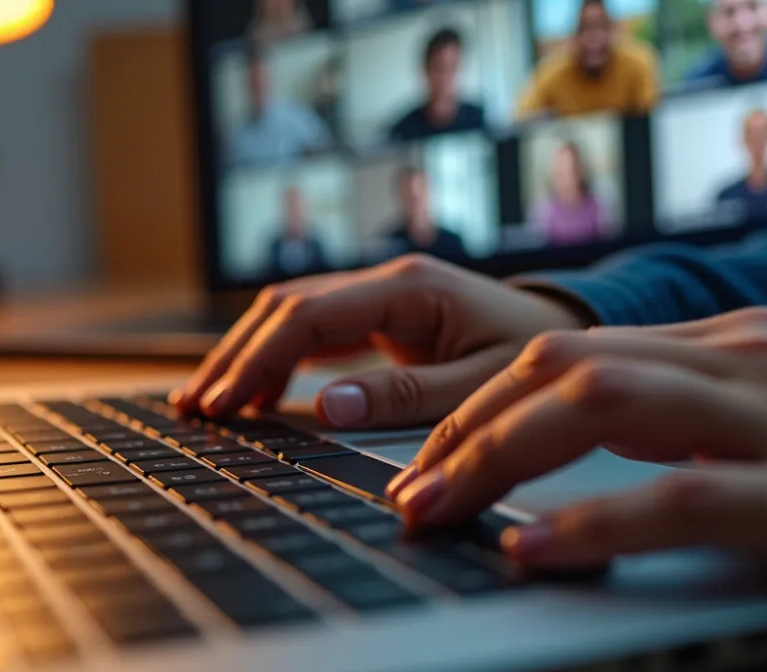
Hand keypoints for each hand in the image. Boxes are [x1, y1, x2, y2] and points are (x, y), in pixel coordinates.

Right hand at [171, 254, 588, 428]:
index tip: (225, 405)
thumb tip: (326, 406)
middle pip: (286, 308)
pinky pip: (313, 331)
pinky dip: (275, 360)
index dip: (258, 360)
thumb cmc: (536, 359)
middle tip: (195, 408)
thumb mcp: (479, 385)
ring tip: (205, 403)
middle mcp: (387, 283)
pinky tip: (252, 396)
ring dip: (246, 355)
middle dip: (235, 356)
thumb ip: (406, 396)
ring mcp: (381, 297)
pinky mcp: (382, 318)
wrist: (571, 338)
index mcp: (409, 289)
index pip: (309, 316)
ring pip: (291, 315)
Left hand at [388, 307, 766, 591]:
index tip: (429, 452)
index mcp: (725, 339)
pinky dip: (595, 522)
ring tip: (439, 509)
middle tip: (409, 489)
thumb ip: (688, 406)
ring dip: (501, 458)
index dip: (483, 400)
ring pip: (602, 406)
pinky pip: (677, 497)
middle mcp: (737, 359)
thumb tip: (584, 431)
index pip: (570, 347)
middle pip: (563, 365)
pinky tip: (535, 551)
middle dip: (468, 425)